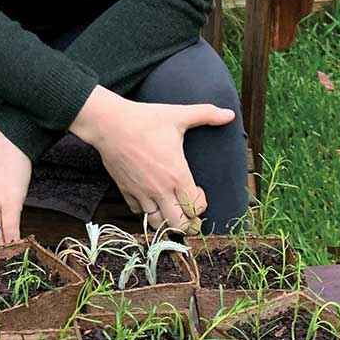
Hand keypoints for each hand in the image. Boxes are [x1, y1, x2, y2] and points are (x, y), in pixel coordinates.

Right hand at [70, 86, 234, 231]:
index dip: (201, 204)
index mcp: (177, 175)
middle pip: (179, 225)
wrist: (110, 123)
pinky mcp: (126, 191)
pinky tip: (150, 199)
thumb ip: (206, 114)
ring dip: (167, 220)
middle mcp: (160, 190)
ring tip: (170, 208)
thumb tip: (229, 114)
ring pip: (157, 224)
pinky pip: (138, 212)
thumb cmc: (145, 119)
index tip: (199, 191)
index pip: (196, 208)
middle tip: (189, 211)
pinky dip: (146, 211)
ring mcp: (142, 193)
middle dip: (188, 223)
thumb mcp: (178, 114)